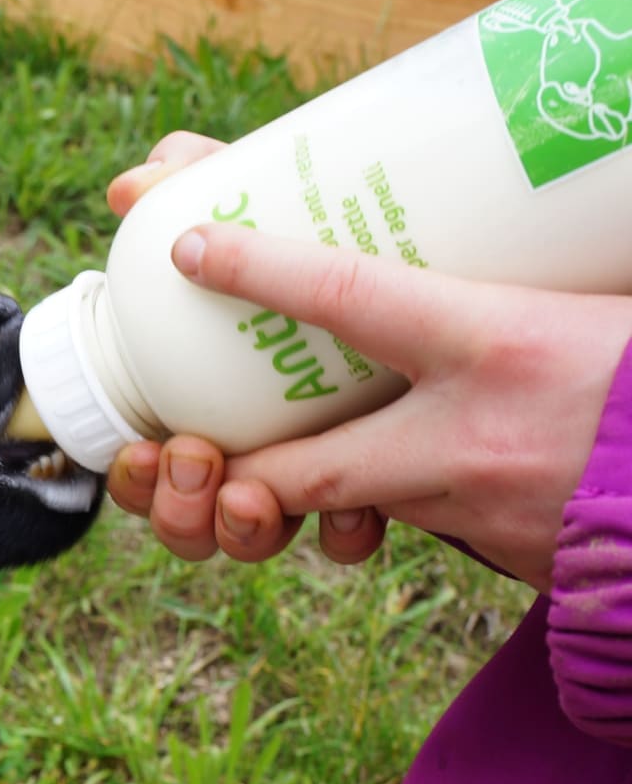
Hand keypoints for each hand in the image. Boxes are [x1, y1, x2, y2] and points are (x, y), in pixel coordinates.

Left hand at [100, 135, 631, 589]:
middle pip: (308, 468)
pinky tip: (407, 478)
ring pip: (359, 508)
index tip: (191, 249)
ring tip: (280, 463)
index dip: (261, 272)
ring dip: (319, 490)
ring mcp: (481, 512)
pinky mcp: (504, 557)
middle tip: (195, 448)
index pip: (350, 298)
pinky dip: (401, 506)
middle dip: (243, 469)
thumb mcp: (607, 305)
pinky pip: (425, 528)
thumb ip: (532, 281)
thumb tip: (491, 226)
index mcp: (503, 347)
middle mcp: (472, 439)